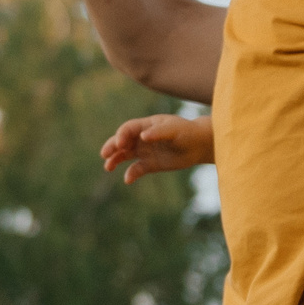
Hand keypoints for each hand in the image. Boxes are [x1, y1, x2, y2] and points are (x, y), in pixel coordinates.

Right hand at [99, 112, 214, 183]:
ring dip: (115, 160)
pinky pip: (137, 169)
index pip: (128, 129)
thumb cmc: (187, 132)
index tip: (120, 144)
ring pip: (125, 155)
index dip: (121, 135)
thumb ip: (158, 132)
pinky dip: (131, 173)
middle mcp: (142, 138)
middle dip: (112, 146)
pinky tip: (128, 179)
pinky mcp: (150, 164)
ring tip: (108, 167)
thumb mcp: (174, 129)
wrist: (199, 145)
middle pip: (122, 141)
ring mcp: (145, 151)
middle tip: (104, 154)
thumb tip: (143, 136)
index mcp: (146, 125)